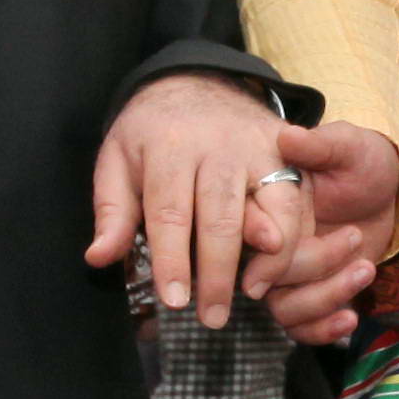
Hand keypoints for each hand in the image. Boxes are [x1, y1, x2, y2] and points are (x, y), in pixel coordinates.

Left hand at [89, 75, 291, 330]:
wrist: (195, 81)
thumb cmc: (150, 131)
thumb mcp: (117, 160)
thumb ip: (112, 212)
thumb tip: (99, 258)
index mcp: (168, 147)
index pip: (171, 212)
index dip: (173, 260)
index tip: (174, 300)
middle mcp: (218, 146)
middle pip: (222, 216)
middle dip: (218, 272)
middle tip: (211, 318)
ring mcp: (259, 148)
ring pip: (272, 207)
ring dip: (268, 258)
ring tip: (254, 294)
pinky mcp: (287, 155)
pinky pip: (299, 200)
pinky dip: (294, 237)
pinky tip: (279, 268)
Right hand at [256, 119, 397, 344]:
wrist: (386, 193)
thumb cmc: (362, 162)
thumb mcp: (349, 146)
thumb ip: (322, 146)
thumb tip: (290, 137)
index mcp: (265, 203)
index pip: (243, 227)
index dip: (256, 237)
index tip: (277, 239)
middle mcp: (267, 243)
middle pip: (264, 276)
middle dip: (310, 267)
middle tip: (354, 237)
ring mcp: (284, 273)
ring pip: (282, 307)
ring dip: (325, 296)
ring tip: (366, 268)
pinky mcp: (305, 295)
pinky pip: (299, 328)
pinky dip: (323, 330)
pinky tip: (351, 317)